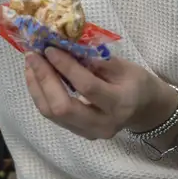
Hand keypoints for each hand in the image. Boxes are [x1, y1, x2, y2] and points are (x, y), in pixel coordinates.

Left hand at [23, 48, 176, 139]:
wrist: (146, 110)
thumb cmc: (137, 83)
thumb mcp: (124, 66)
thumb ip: (95, 59)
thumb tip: (64, 45)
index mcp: (120, 104)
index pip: (86, 87)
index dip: (65, 67)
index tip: (50, 48)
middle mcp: (103, 124)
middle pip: (63, 107)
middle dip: (44, 79)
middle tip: (33, 55)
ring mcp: (90, 132)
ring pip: (53, 114)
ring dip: (37, 87)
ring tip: (31, 63)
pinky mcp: (79, 133)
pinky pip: (53, 116)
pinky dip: (41, 95)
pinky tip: (37, 77)